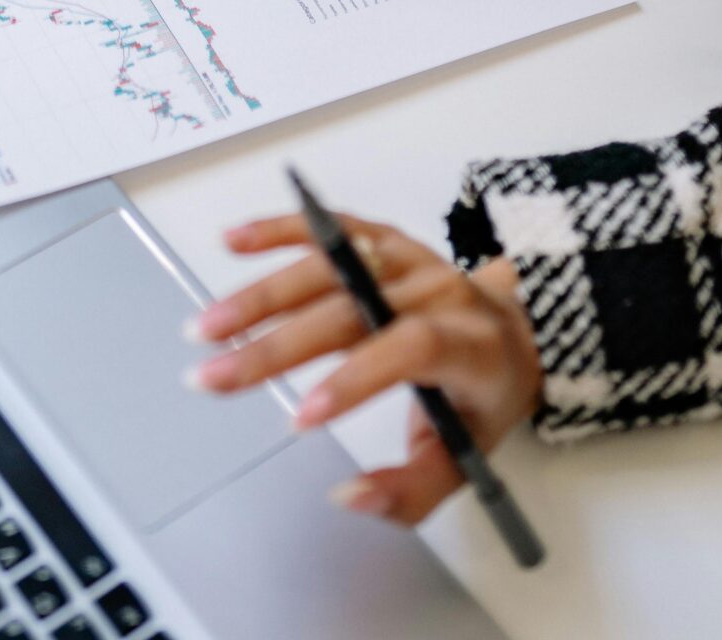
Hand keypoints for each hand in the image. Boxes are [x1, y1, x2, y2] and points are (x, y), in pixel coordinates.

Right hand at [185, 213, 540, 527]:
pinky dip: (277, 231)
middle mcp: (439, 290)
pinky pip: (328, 226)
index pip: (410, 348)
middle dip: (277, 345)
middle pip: (351, 306)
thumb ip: (411, 491)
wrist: (514, 331)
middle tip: (215, 375)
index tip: (301, 417)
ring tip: (207, 328)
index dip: (356, 377)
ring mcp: (408, 256)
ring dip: (259, 296)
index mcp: (471, 346)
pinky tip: (232, 242)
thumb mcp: (465, 461)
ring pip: (327, 266)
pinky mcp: (383, 235)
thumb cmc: (481, 400)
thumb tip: (347, 496)